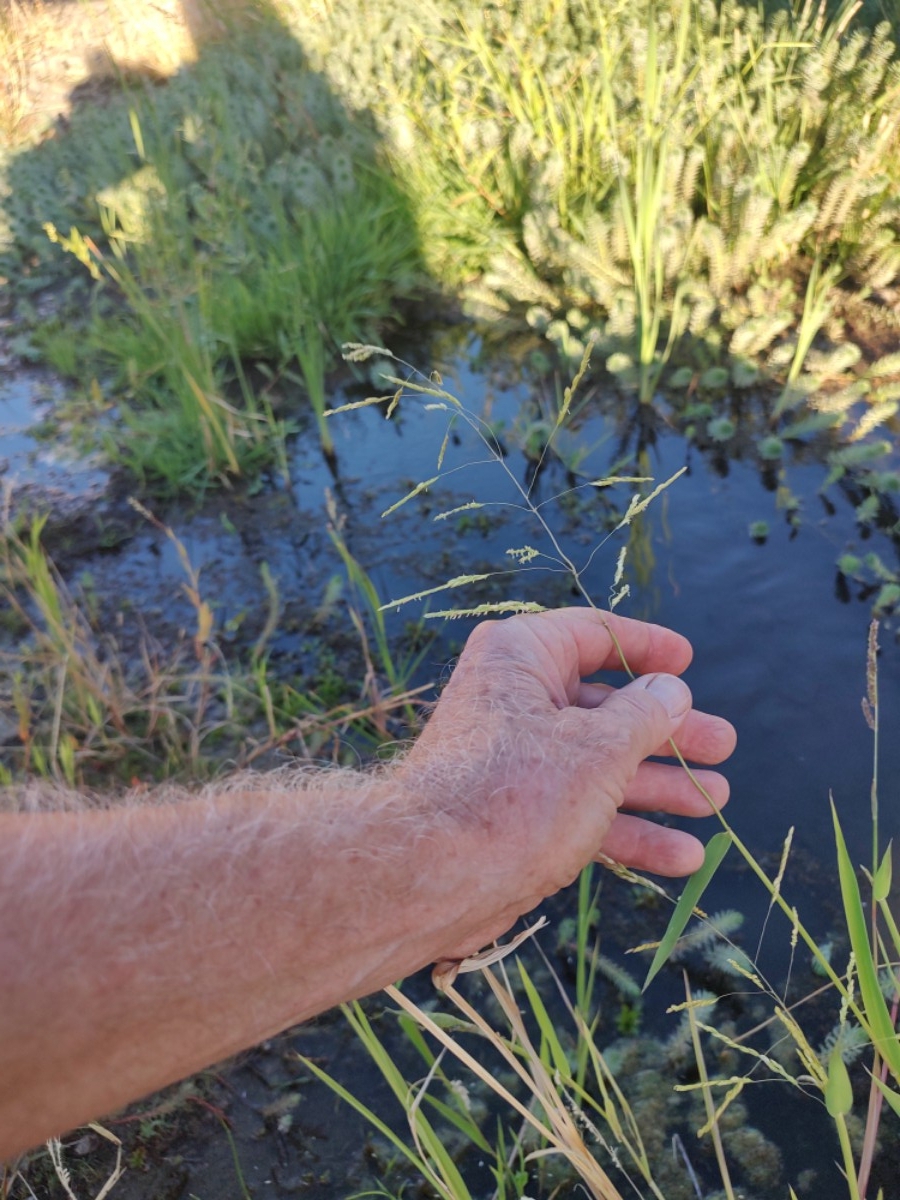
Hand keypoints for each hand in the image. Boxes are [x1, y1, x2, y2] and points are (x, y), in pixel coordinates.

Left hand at [403, 608, 735, 958]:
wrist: (434, 876)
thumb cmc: (519, 793)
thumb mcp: (599, 748)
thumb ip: (644, 716)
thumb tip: (671, 690)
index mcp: (522, 657)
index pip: (594, 635)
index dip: (647, 648)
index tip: (688, 660)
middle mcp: (515, 700)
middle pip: (606, 708)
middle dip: (668, 732)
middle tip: (722, 745)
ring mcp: (516, 761)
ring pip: (599, 764)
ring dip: (658, 786)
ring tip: (715, 801)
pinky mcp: (517, 814)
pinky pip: (582, 810)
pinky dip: (628, 830)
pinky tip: (681, 856)